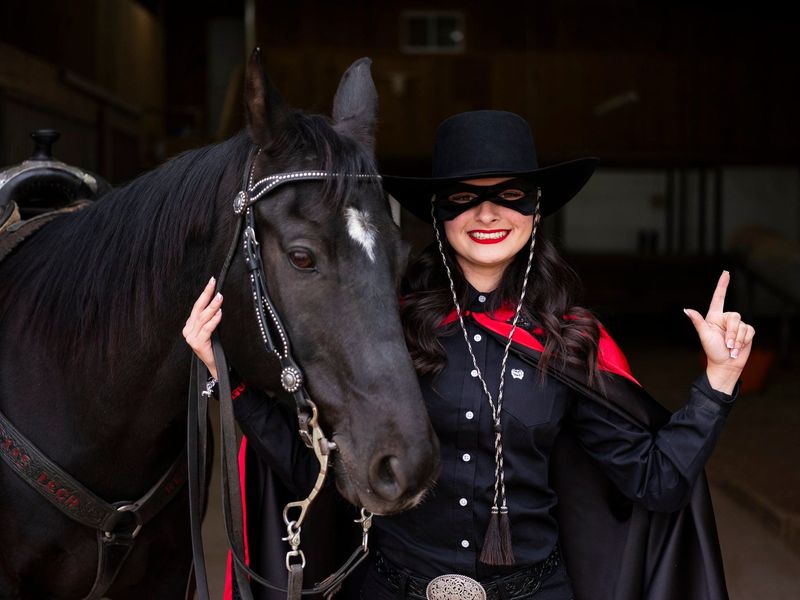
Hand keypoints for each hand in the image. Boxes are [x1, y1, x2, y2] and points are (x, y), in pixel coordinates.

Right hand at [183, 277, 222, 378]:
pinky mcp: (197, 344)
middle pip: (198, 309)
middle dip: (206, 295)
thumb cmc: (216, 346)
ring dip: (212, 306)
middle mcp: (188, 330)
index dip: (205, 293)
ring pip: (202, 318)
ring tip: (220, 297)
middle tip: (214, 284)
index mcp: (190, 325)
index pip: (197, 306)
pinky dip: (213, 321)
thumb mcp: (213, 329)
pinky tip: (220, 314)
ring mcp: (191, 338)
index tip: (212, 281)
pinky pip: (207, 329)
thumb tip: (221, 300)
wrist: (217, 365)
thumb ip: (212, 318)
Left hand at [684, 271, 754, 393]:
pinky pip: (749, 331)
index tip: (726, 272)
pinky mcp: (747, 332)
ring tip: (731, 348)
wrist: (726, 364)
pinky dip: (744, 340)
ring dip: (737, 339)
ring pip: (742, 325)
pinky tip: (738, 348)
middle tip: (726, 344)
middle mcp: (726, 319)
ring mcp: (737, 325)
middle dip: (731, 332)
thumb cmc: (712, 351)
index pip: (719, 297)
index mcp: (714, 317)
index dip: (722, 285)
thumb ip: (698, 321)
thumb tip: (686, 310)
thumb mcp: (704, 335)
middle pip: (734, 316)